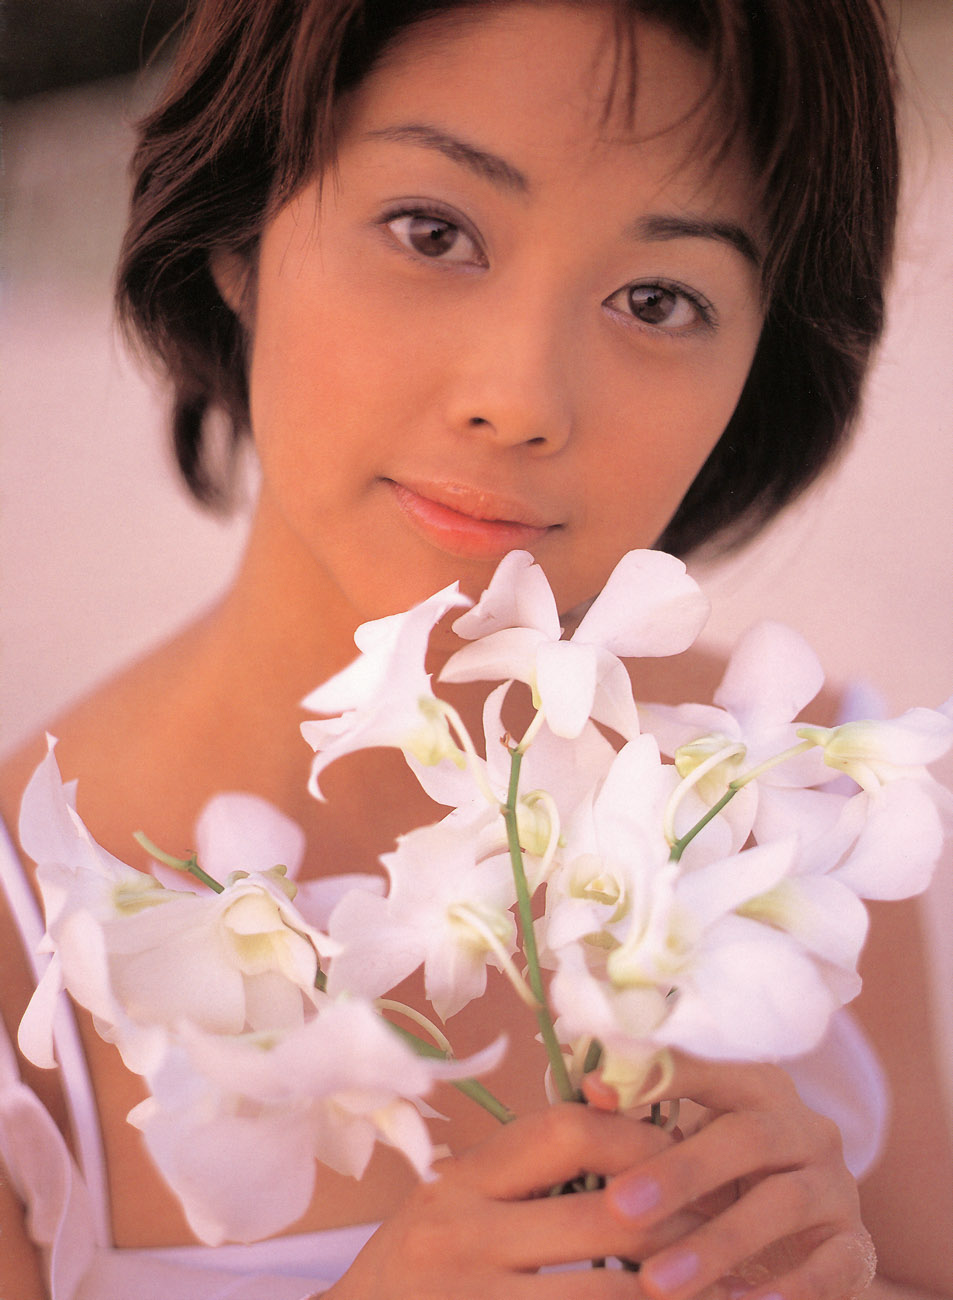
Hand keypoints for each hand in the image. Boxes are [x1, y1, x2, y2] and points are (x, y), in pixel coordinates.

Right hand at [326, 1103, 712, 1296]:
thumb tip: (632, 1127)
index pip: (567, 1131)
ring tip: (720, 1286)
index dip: (638, 1139)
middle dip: (678, 1224)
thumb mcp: (458, 1202)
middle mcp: (462, 1236)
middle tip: (724, 1228)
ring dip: (675, 1291)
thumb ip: (528, 1171)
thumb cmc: (423, 1265)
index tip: (679, 1154)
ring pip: (610, 1296)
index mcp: (462, 1181)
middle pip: (603, 1217)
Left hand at [605, 1054, 876, 1299]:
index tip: (595, 1095)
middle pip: (745, 1137)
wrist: (793, 1236)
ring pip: (783, 1203)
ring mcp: (835, 1183)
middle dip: (680, 1173)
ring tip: (659, 1282)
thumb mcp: (682, 1144)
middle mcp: (802, 1125)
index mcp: (753, 1085)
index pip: (707, 1067)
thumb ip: (641, 1119)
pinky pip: (834, 1264)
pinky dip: (792, 1289)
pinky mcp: (855, 1242)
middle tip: (619, 1207)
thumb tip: (588, 1091)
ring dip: (718, 1244)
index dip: (654, 1077)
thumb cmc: (714, 1178)